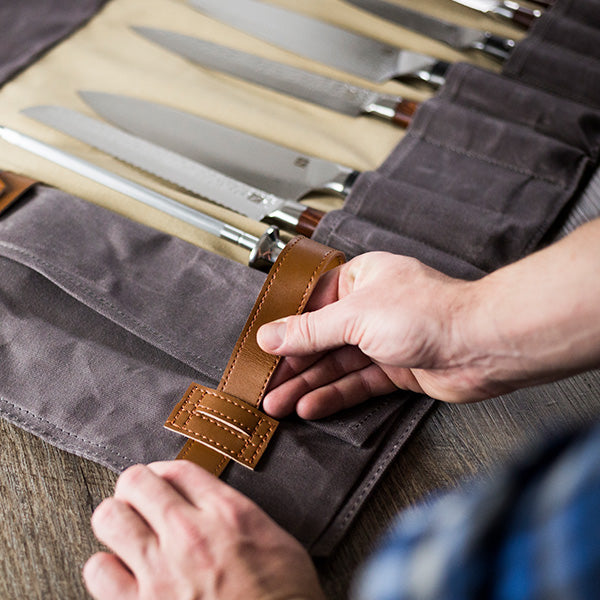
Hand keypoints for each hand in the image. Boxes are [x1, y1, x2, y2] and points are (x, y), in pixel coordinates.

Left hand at [83, 461, 324, 599]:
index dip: (165, 472)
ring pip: (109, 518)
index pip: (179, 469)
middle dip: (136, 488)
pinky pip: (99, 570)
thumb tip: (213, 506)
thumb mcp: (278, 542)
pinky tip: (122, 573)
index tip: (164, 482)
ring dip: (117, 522)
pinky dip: (106, 568)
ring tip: (128, 533)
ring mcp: (161, 572)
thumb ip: (239, 515)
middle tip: (141, 502)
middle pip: (137, 482)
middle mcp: (190, 534)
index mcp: (228, 514)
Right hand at [257, 252, 491, 419]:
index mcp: (360, 279)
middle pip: (321, 338)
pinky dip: (334, 394)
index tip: (260, 350)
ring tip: (277, 404)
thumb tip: (270, 336)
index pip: (311, 304)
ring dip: (307, 384)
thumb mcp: (354, 317)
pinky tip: (310, 406)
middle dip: (292, 364)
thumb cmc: (428, 313)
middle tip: (264, 385)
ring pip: (337, 364)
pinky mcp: (396, 368)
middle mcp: (370, 307)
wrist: (480, 346)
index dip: (284, 329)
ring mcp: (383, 339)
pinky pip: (357, 382)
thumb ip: (310, 331)